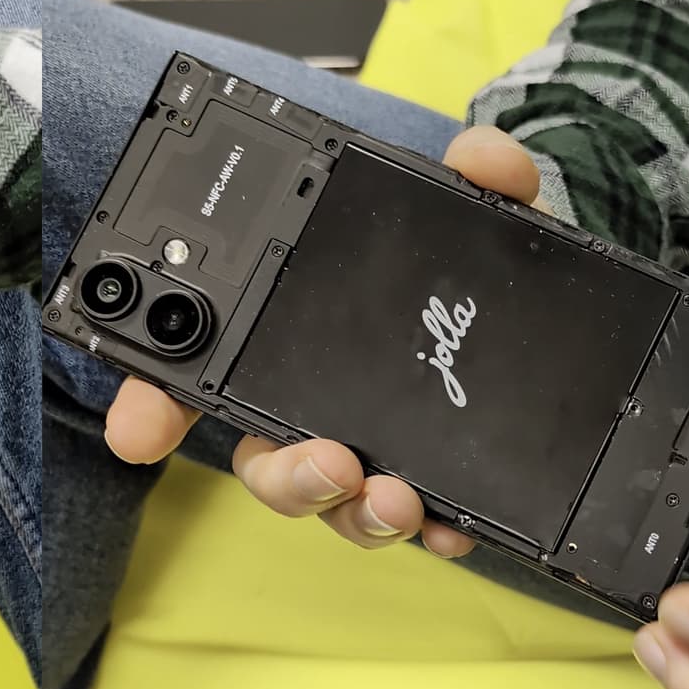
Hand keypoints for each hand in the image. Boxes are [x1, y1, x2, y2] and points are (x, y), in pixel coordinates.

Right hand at [104, 125, 540, 558]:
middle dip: (289, 478)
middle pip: (270, 465)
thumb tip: (481, 160)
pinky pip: (419, 520)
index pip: (201, 381)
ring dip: (356, 514)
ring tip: (394, 497)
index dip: (154, 410)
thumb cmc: (473, 268)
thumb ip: (477, 175)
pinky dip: (435, 528)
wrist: (550, 328)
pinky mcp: (434, 483)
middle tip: (330, 462)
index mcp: (291, 345)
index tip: (139, 434)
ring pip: (338, 503)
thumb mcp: (478, 215)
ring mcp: (372, 452)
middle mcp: (316, 408)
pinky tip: (452, 524)